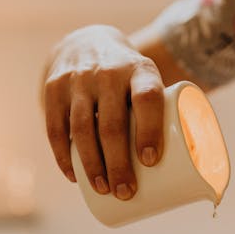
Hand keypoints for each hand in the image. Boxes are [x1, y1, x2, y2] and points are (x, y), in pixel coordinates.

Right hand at [42, 25, 164, 199]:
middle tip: (126, 192)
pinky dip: (63, 156)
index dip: (149, 130)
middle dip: (118, 164)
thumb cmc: (127, 79)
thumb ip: (160, 114)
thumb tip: (180, 169)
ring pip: (82, 129)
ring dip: (92, 165)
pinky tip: (73, 176)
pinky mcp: (54, 90)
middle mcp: (107, 72)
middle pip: (111, 124)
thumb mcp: (145, 80)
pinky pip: (55, 128)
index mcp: (139, 69)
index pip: (146, 98)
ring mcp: (77, 81)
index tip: (151, 162)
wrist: (86, 42)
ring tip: (103, 189)